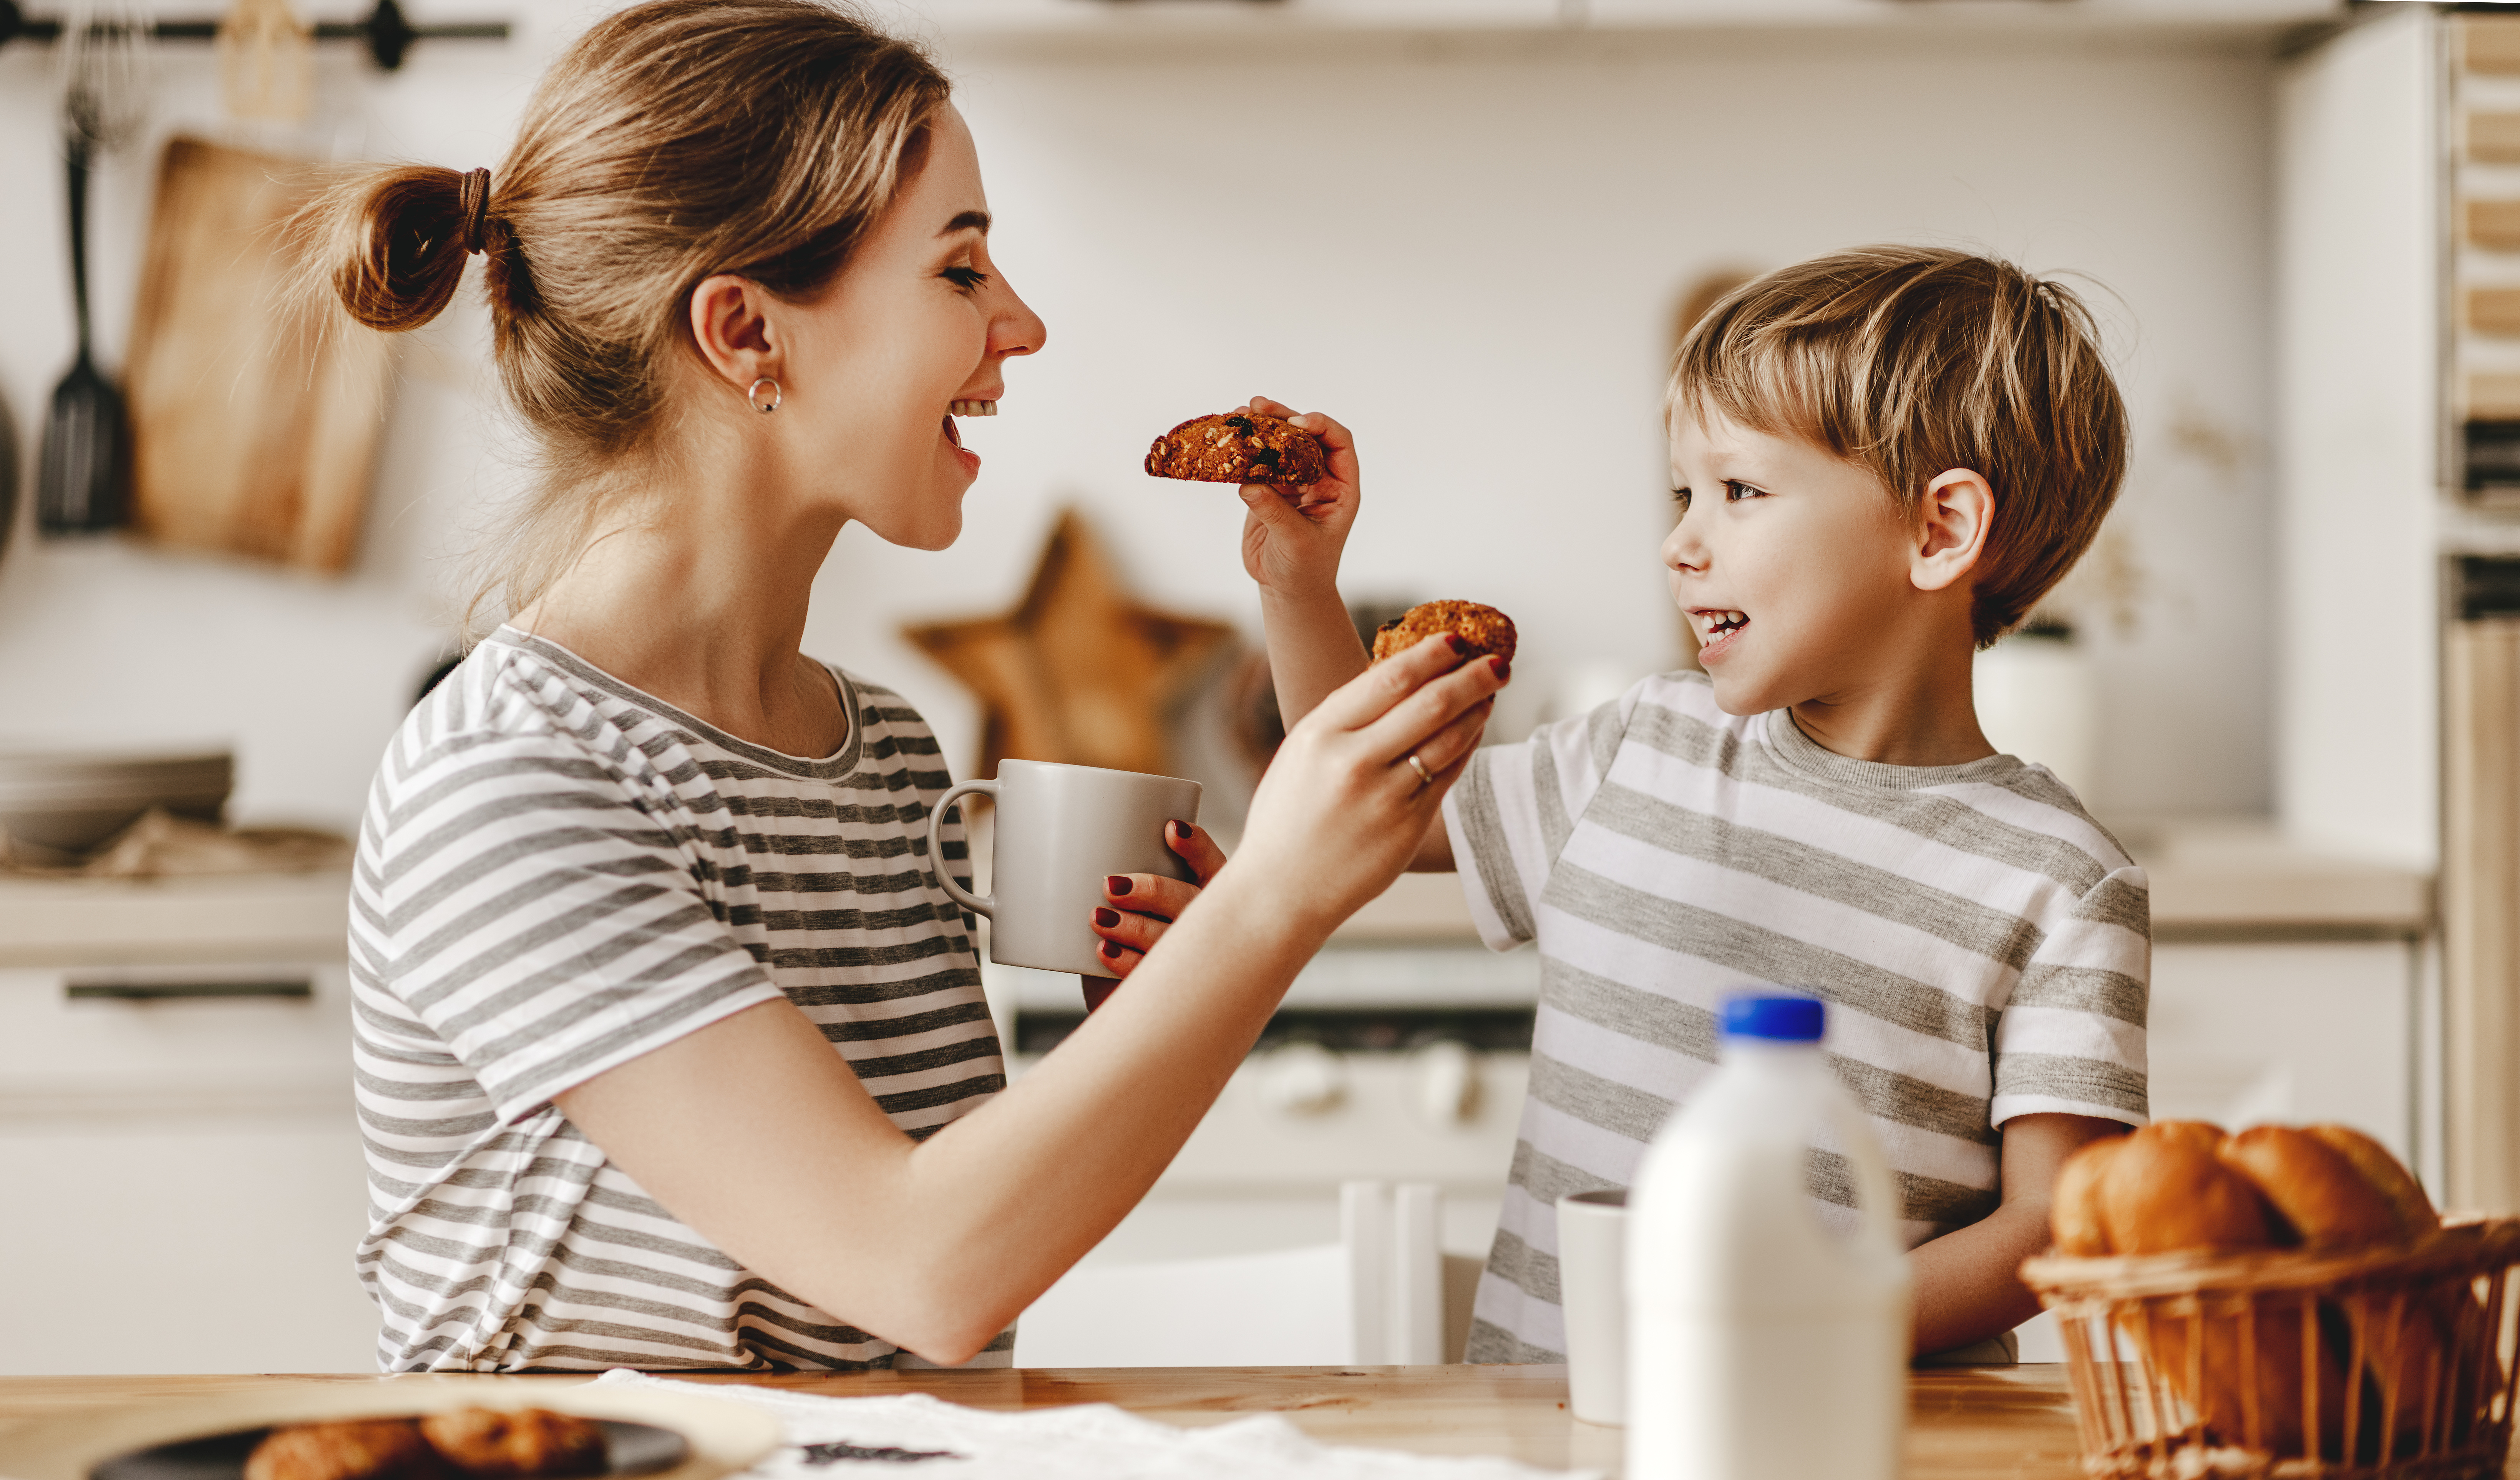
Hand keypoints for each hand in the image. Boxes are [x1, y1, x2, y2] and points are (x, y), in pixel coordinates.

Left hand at [1086, 821, 1229, 980]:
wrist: (1139, 996)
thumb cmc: (1137, 936)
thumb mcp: (1139, 902)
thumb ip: (1130, 876)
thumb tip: (1080, 847)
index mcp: (1207, 893)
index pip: (1212, 863)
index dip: (1196, 846)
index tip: (1170, 830)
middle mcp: (1207, 923)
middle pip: (1190, 901)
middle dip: (1152, 890)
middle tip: (1111, 886)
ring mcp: (1191, 959)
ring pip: (1170, 939)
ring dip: (1134, 927)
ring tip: (1098, 918)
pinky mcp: (1170, 987)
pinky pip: (1151, 974)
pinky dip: (1126, 961)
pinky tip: (1105, 950)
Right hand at [1224, 633, 1505, 935]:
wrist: (1280, 892)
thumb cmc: (1287, 819)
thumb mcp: (1299, 754)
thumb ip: (1344, 718)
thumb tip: (1397, 676)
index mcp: (1320, 734)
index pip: (1387, 679)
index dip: (1429, 655)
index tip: (1454, 640)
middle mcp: (1353, 762)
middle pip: (1429, 703)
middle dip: (1471, 675)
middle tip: (1496, 659)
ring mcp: (1384, 797)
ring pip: (1448, 739)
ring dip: (1478, 709)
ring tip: (1492, 690)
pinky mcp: (1407, 827)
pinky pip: (1448, 775)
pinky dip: (1467, 746)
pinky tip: (1475, 729)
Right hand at [1237, 396, 1358, 603]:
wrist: (1287, 588)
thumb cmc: (1304, 568)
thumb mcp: (1296, 542)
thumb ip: (1275, 513)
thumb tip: (1249, 484)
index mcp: (1341, 487)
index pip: (1339, 443)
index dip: (1321, 426)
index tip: (1297, 423)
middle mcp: (1320, 478)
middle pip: (1305, 435)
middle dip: (1283, 417)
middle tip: (1258, 405)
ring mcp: (1293, 481)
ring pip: (1279, 444)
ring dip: (1260, 427)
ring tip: (1239, 413)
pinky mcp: (1268, 489)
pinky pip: (1256, 462)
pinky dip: (1243, 450)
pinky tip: (1227, 438)